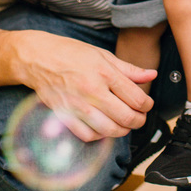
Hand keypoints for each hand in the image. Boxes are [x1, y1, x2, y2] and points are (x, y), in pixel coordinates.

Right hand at [13, 31, 156, 142]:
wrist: (38, 59)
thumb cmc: (71, 54)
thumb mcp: (102, 55)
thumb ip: (128, 69)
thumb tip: (152, 74)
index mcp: (104, 73)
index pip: (136, 97)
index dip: (147, 105)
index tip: (146, 104)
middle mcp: (92, 91)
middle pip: (126, 117)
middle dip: (139, 120)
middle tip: (139, 117)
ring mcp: (78, 105)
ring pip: (110, 130)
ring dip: (122, 130)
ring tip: (124, 124)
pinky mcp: (65, 116)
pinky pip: (89, 135)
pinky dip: (100, 136)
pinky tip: (104, 128)